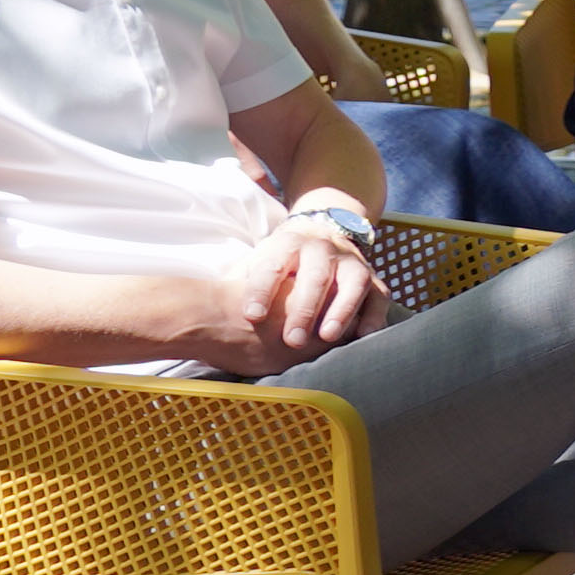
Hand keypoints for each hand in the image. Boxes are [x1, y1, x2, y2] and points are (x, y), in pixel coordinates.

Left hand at [187, 219, 389, 374]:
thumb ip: (236, 283)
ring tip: (327, 337)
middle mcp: (322, 248)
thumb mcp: (254, 263)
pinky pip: (379, 296)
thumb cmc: (278, 263)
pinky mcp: (372, 278)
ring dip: (340, 310)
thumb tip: (196, 310)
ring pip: (352, 282)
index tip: (251, 316)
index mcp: (287, 243)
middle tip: (291, 340)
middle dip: (303, 308)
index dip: (262, 290)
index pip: (273, 265)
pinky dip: (372, 315)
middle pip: (315, 275)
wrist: (321, 234)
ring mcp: (351, 261)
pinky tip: (362, 336)